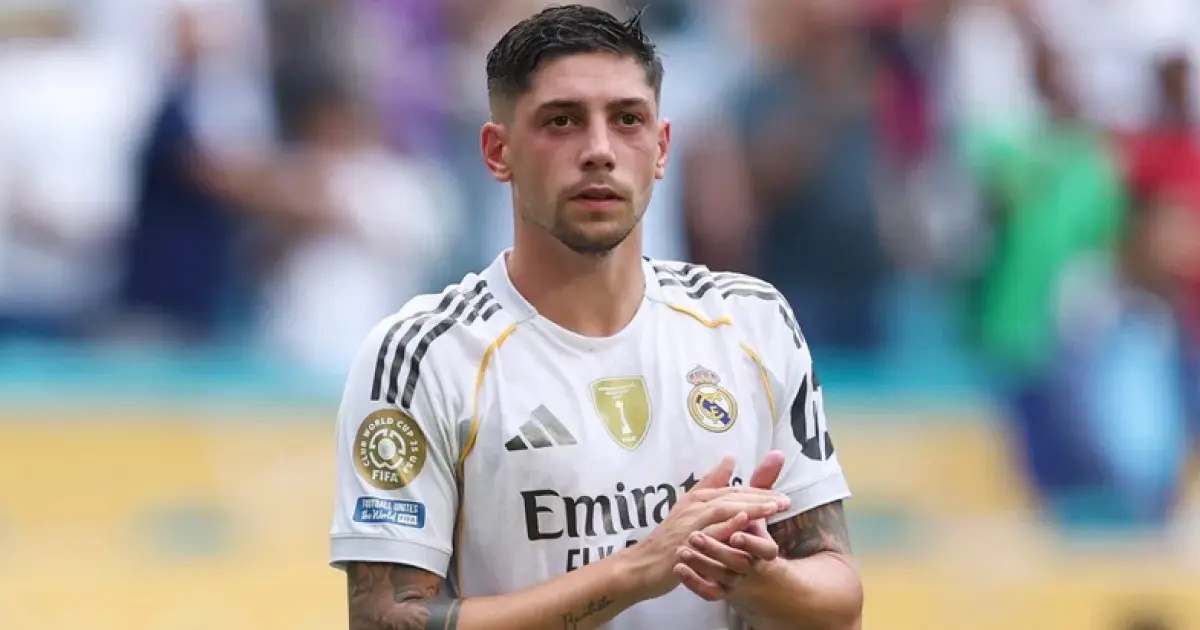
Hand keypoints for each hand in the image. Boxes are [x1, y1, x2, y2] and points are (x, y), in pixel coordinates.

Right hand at [624, 456, 789, 600]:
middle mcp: (694, 507)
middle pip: (731, 496)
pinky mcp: (685, 542)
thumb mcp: (690, 507)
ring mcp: (689, 524)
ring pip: (723, 509)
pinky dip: (726, 525)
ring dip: (749, 507)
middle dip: (760, 497)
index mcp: (698, 497)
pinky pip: (709, 533)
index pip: (734, 490)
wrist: (643, 564)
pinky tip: (744, 523)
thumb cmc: (670, 538)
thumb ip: (712, 484)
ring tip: (773, 508)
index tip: (782, 495)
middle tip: (785, 501)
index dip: (759, 491)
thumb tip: (730, 458)